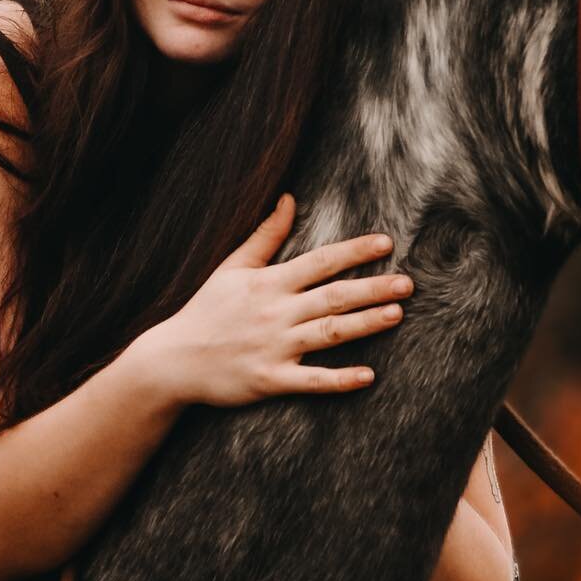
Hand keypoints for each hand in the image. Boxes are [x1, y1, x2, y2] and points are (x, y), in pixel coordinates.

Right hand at [137, 193, 411, 408]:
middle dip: (373, 288)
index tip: (386, 243)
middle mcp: (275, 312)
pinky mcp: (269, 380)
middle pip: (333, 296)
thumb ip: (266, 236)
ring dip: (365, 324)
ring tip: (397, 315)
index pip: (320, 261)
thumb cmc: (206, 311)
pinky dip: (339, 379)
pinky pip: (310, 380)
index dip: (354, 251)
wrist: (172, 360)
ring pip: (328, 333)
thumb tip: (289, 199)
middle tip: (409, 283)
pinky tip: (367, 376)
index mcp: (269, 282)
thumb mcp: (231, 267)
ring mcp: (274, 347)